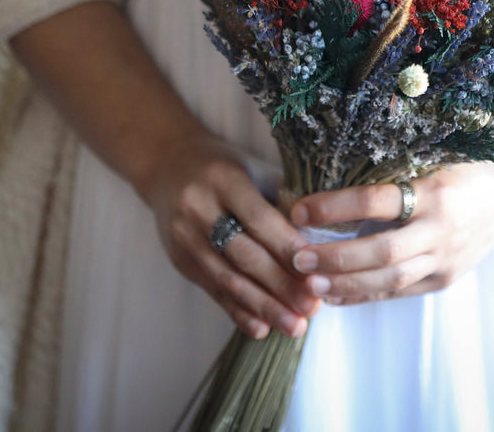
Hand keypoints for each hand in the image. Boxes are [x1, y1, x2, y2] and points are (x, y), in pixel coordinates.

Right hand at [142, 130, 322, 338]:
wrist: (169, 165)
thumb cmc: (225, 167)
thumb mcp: (254, 170)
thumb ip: (284, 200)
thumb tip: (324, 241)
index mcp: (223, 179)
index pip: (260, 219)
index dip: (288, 249)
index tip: (318, 272)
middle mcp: (198, 209)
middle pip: (244, 255)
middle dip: (281, 285)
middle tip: (313, 307)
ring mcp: (184, 238)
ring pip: (228, 279)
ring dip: (264, 307)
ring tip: (295, 326)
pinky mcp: (180, 260)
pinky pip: (213, 291)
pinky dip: (239, 312)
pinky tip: (262, 328)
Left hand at [287, 162, 493, 305]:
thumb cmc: (464, 165)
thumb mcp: (434, 154)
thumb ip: (392, 163)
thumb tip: (329, 160)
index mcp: (436, 191)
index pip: (376, 201)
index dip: (334, 207)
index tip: (299, 208)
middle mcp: (442, 229)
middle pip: (381, 250)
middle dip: (335, 256)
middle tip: (298, 256)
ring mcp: (446, 258)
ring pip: (390, 278)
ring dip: (346, 283)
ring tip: (310, 282)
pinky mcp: (445, 277)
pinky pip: (400, 291)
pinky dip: (365, 294)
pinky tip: (336, 294)